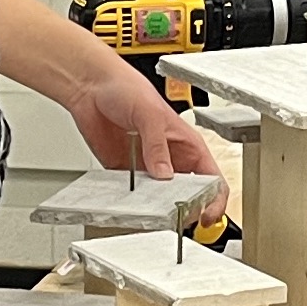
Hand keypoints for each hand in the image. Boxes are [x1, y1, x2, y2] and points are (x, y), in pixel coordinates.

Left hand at [67, 61, 229, 224]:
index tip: (206, 214)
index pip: (212, 178)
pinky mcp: (125, 173)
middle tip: (177, 218)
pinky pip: (133, 195)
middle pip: (188, 195)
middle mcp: (171, 159)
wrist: (92, 87)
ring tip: (153, 213)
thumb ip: (157, 145)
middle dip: (186, 209)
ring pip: (160, 199)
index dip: (214, 199)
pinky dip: (133, 203)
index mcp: (188, 144)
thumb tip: (164, 174)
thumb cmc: (127, 88)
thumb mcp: (149, 113)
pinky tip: (130, 205)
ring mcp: (148, 168)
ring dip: (158, 208)